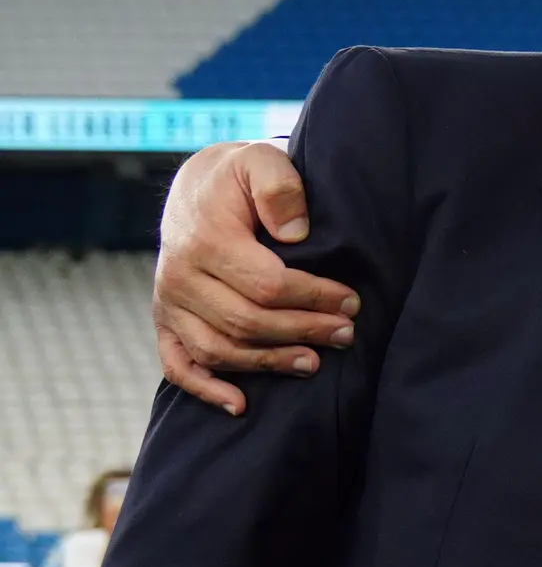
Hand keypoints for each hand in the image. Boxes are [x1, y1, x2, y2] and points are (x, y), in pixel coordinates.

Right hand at [155, 141, 349, 414]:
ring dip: (269, 363)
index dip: (314, 298)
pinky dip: (205, 389)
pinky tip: (241, 405)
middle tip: (346, 333)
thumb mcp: (261, 162)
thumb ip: (280, 187)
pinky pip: (177, 364)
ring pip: (219, 349)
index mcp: (204, 240)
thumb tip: (296, 232)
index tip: (351, 302)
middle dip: (303, 331)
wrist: (198, 186)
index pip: (267, 285)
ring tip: (315, 363)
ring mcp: (168, 303)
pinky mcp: (165, 321)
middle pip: (247, 322)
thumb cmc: (240, 177)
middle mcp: (178, 276)